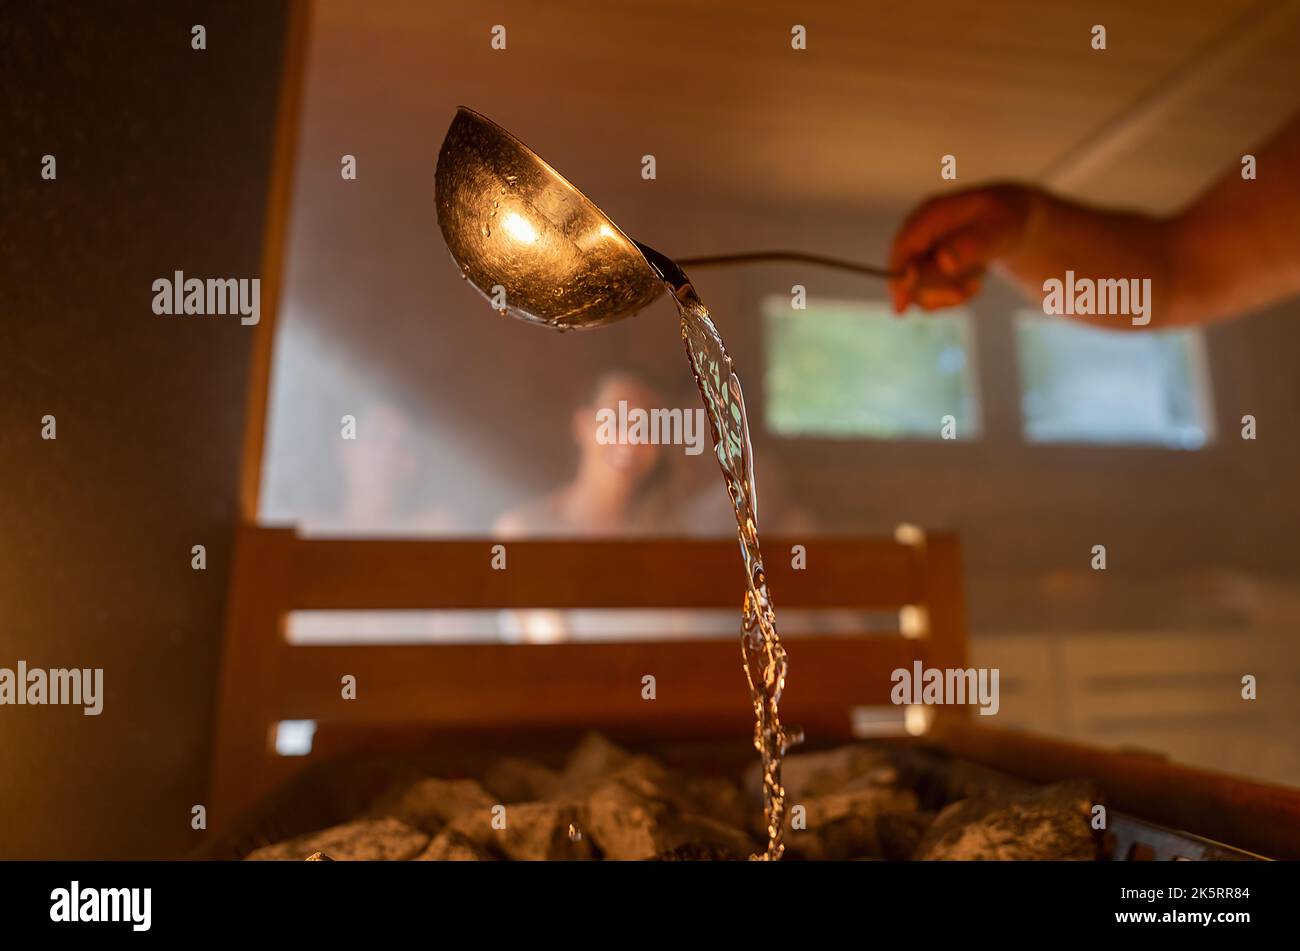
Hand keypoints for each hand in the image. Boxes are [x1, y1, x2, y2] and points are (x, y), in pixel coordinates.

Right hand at [888, 184, 1034, 312]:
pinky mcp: (927, 265)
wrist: (1012, 220)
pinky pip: (930, 293)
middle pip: (906, 272)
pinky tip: (973, 284)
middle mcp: (919, 231)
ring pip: (918, 288)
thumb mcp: (998, 231)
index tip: (901, 309)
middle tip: (967, 294)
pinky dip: (953, 295)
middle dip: (936, 290)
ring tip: (976, 284)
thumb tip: (945, 261)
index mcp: (931, 213)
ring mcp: (921, 249)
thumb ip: (972, 245)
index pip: (903, 248)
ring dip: (948, 293)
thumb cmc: (1006, 221)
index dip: (897, 278)